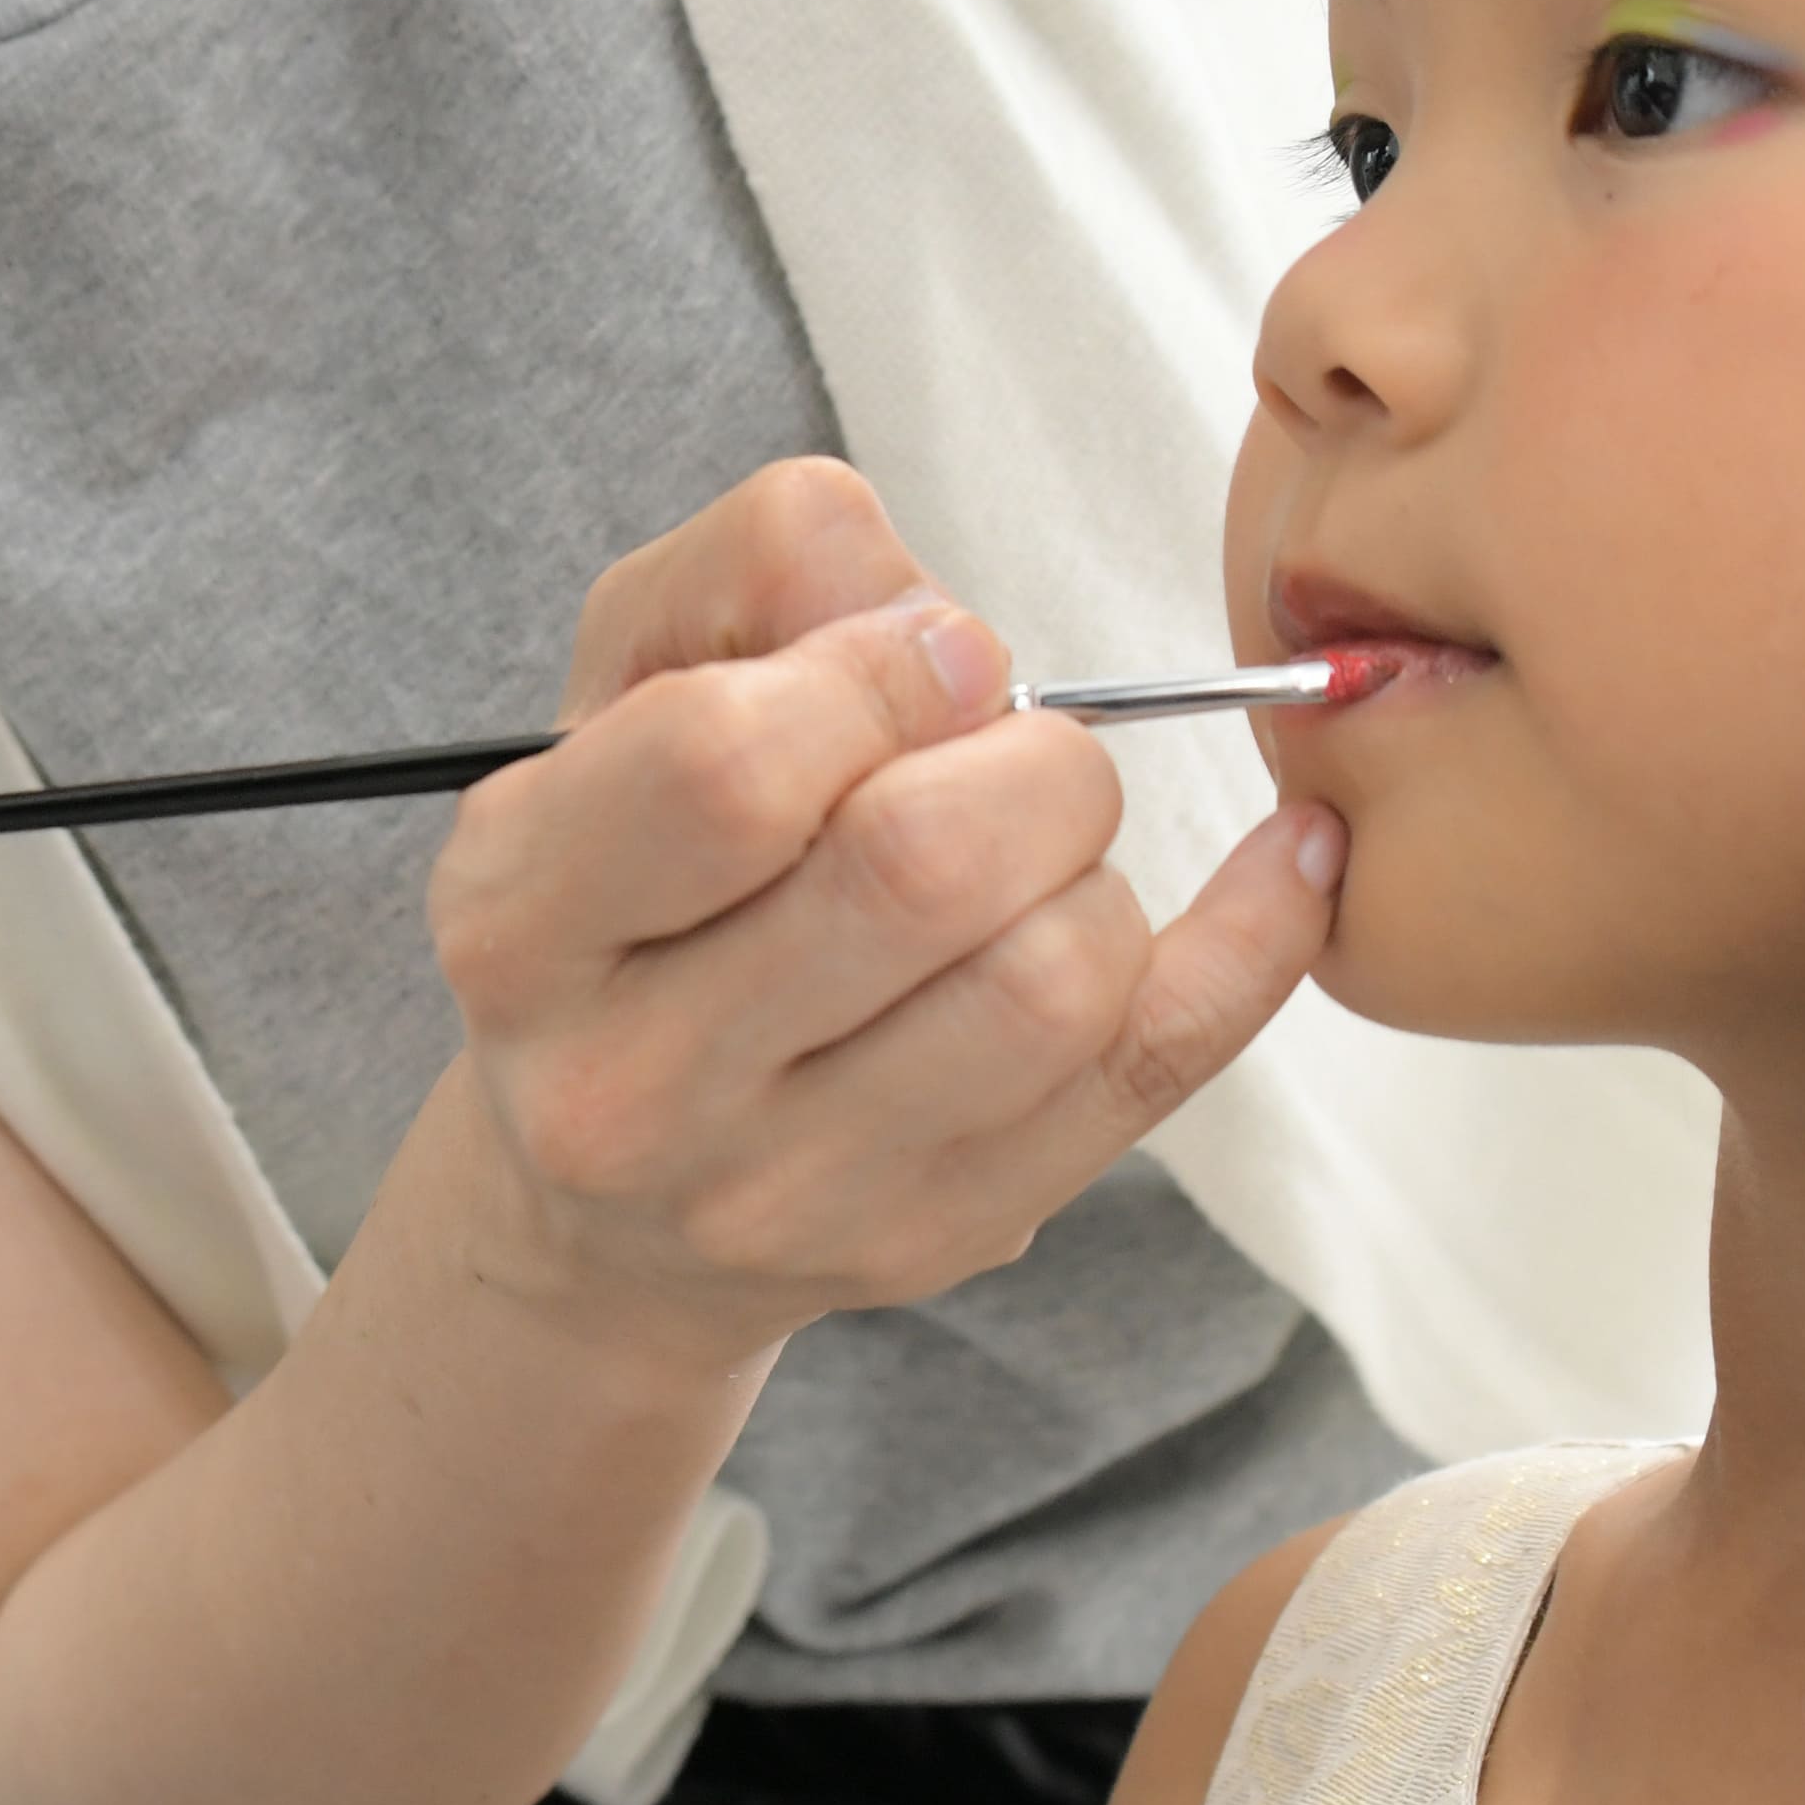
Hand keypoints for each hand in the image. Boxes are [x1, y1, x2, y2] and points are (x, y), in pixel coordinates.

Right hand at [427, 461, 1344, 1356]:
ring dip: (1095, 860)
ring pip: (1051, 979)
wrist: (606, 1196)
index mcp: (521, 918)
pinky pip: (1158, 1067)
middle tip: (1007, 743)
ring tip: (1042, 845)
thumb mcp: (630, 683)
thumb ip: (760, 567)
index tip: (931, 656)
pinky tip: (1284, 859)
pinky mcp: (939, 1237)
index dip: (876, 671)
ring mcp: (789, 1189)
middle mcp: (630, 1085)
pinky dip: (1254, 936)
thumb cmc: (645, 879)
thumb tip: (942, 617)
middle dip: (1024, 756)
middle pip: (917, 868)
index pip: (728, 765)